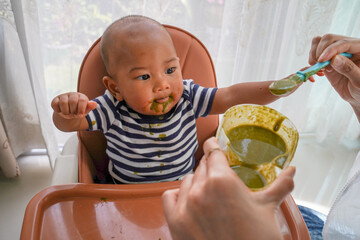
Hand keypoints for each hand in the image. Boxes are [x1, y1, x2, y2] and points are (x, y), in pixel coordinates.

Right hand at [51, 92, 96, 118]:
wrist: (69, 113)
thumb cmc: (79, 111)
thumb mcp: (85, 110)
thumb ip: (89, 107)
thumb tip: (95, 104)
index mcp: (81, 96)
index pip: (82, 100)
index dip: (81, 109)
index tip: (80, 115)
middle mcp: (72, 94)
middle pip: (73, 101)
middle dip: (73, 111)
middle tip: (73, 114)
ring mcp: (63, 96)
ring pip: (63, 103)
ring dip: (66, 112)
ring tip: (68, 113)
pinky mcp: (55, 99)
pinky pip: (55, 104)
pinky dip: (58, 110)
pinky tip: (61, 111)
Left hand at [162, 137, 294, 239]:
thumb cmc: (256, 237)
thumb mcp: (267, 208)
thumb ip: (280, 186)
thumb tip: (292, 170)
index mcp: (222, 180)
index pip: (213, 151)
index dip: (213, 146)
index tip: (213, 143)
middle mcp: (200, 188)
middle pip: (201, 167)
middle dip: (210, 169)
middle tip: (219, 180)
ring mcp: (185, 204)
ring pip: (187, 181)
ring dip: (196, 183)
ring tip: (209, 196)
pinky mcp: (174, 221)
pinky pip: (169, 196)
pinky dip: (177, 195)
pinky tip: (188, 201)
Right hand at [309, 34, 359, 105]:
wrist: (356, 95)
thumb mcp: (359, 81)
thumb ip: (349, 69)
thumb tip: (334, 59)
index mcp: (359, 48)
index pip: (343, 43)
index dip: (330, 50)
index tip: (322, 60)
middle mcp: (347, 47)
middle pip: (328, 39)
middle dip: (320, 51)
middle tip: (323, 68)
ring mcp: (335, 53)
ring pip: (319, 42)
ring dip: (314, 55)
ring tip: (321, 69)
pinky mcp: (326, 60)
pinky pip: (314, 54)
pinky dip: (311, 62)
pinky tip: (318, 73)